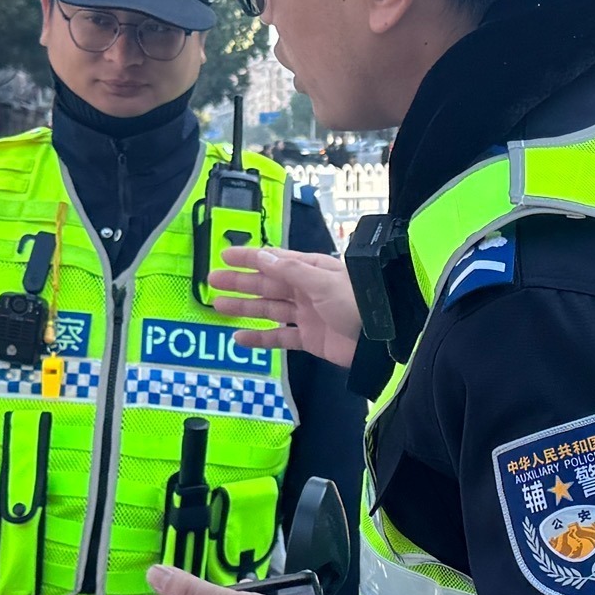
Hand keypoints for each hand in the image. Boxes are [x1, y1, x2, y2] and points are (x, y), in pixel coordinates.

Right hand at [211, 247, 359, 368]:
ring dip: (245, 307)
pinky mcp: (310, 339)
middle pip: (267, 284)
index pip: (274, 260)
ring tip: (218, 305)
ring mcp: (307, 315)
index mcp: (311, 270)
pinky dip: (260, 338)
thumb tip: (263, 256)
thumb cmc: (358, 302)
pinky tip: (239, 338)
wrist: (381, 339)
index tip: (225, 256)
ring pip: (269, 309)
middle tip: (213, 281)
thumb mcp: (323, 282)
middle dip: (241, 283)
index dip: (250, 258)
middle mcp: (307, 290)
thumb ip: (291, 271)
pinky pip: (280, 337)